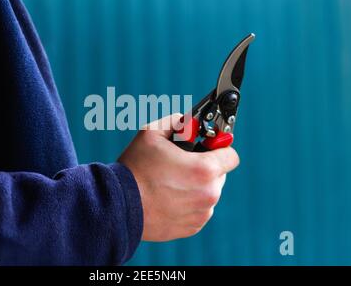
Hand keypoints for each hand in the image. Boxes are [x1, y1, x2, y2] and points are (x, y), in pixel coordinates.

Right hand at [118, 114, 239, 240]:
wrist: (119, 206)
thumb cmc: (135, 169)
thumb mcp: (151, 133)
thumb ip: (176, 122)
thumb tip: (187, 122)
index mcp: (205, 170)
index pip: (231, 156)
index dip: (219, 148)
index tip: (207, 147)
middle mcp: (209, 194)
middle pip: (220, 175)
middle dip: (205, 167)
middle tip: (182, 164)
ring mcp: (201, 213)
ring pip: (208, 193)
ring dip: (196, 186)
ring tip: (170, 183)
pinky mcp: (192, 227)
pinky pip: (198, 210)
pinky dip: (188, 204)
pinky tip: (168, 198)